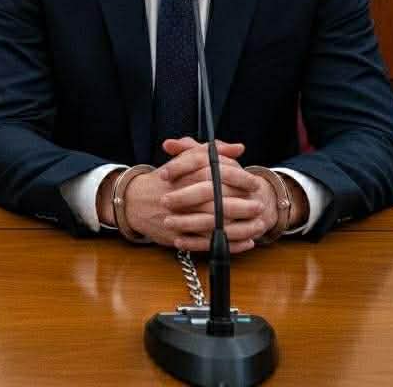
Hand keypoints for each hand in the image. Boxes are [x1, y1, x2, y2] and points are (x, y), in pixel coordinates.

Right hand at [109, 139, 263, 253]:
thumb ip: (211, 152)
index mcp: (181, 172)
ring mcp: (178, 215)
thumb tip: (238, 148)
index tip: (252, 182)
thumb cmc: (164, 180)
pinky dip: (228, 243)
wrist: (133, 201)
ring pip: (212, 222)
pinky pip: (207, 242)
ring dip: (239, 226)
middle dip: (240, 204)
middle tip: (259, 205)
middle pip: (214, 198)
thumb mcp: (184, 160)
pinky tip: (245, 241)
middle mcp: (179, 193)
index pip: (211, 171)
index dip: (235, 177)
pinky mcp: (178, 234)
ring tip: (258, 225)